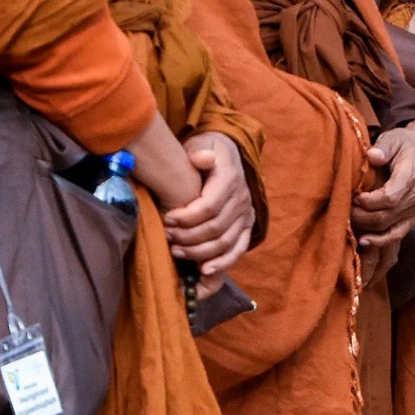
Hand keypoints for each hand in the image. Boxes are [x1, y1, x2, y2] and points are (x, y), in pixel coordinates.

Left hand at [161, 131, 253, 279]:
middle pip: (215, 228)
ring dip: (199, 252)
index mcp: (230, 178)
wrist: (227, 154)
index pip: (209, 206)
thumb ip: (198, 152)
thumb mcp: (201, 143)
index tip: (167, 218)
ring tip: (177, 251)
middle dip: (188, 236)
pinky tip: (204, 270)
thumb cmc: (206, 151)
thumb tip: (202, 158)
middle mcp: (242, 199)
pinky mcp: (247, 227)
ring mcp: (246, 215)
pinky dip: (222, 263)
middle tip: (168, 236)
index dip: (186, 217)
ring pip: (224, 243)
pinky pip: (238, 250)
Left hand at [352, 121, 414, 249]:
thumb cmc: (406, 143)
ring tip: (349, 221)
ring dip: (367, 228)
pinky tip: (364, 241)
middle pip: (387, 216)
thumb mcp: (395, 138)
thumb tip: (371, 156)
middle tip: (344, 209)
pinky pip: (398, 234)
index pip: (390, 197)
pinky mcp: (414, 217)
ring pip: (390, 228)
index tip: (354, 196)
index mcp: (412, 175)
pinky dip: (381, 241)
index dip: (369, 201)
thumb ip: (384, 147)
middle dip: (362, 216)